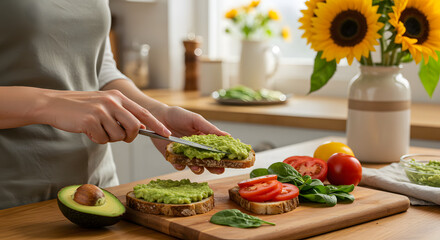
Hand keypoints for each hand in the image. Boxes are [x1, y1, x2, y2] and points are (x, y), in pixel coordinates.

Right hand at [38, 89, 170, 143]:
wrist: (54, 104)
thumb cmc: (82, 107)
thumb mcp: (105, 104)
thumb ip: (123, 113)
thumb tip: (141, 126)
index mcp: (118, 97)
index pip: (143, 113)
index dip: (156, 125)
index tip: (166, 134)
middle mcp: (112, 102)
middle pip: (134, 127)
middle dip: (130, 137)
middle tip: (120, 136)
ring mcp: (101, 111)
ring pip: (118, 136)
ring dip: (109, 138)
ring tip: (98, 129)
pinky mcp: (90, 121)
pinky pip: (102, 139)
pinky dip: (96, 139)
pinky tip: (88, 130)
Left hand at [151, 106, 228, 174]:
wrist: (158, 116)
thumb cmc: (178, 115)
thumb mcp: (196, 120)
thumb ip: (210, 129)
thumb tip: (227, 136)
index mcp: (204, 139)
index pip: (216, 150)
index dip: (223, 156)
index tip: (230, 160)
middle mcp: (196, 148)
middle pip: (208, 161)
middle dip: (214, 166)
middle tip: (219, 169)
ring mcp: (185, 154)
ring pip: (195, 166)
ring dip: (198, 168)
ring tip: (198, 167)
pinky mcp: (173, 157)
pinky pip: (179, 165)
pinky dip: (180, 166)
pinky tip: (181, 164)